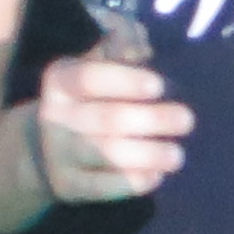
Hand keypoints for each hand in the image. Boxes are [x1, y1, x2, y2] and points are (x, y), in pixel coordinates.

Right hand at [29, 54, 188, 203]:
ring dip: (146, 154)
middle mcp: (54, 116)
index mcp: (60, 79)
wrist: (46, 147)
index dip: (125, 82)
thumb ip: (121, 45)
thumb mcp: (97, 62)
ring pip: (105, 153)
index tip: (159, 86)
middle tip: (187, 120)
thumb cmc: (88, 96)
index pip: (90, 78)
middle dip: (151, 120)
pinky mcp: (67, 186)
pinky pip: (100, 187)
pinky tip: (156, 177)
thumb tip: (141, 49)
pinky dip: (129, 183)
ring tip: (177, 155)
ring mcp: (59, 154)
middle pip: (106, 118)